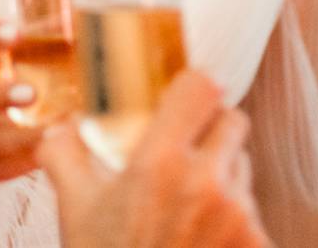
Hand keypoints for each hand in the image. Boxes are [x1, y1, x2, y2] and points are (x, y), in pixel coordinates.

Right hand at [39, 70, 270, 247]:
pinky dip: (235, 222)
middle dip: (212, 133)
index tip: (185, 97)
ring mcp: (239, 215)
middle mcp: (207, 181)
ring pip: (244, 167)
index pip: (202, 86)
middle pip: (232, 121)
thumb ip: (64, 155)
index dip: (194, 88)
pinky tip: (206, 241)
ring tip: (189, 210)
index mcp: (161, 162)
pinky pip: (254, 212)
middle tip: (187, 156)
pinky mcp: (259, 244)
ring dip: (224, 177)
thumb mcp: (76, 212)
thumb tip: (59, 124)